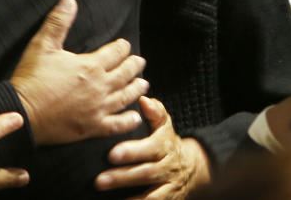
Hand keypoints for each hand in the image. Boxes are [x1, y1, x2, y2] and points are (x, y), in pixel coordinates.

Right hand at [10, 0, 148, 144]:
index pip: (116, 53)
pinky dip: (128, 120)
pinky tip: (135, 117)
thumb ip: (58, 22)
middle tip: (140, 61)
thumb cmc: (31, 78)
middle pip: (125, 73)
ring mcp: (97, 108)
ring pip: (125, 96)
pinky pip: (116, 124)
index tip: (125, 45)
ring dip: (136, 89)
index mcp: (91, 66)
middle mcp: (100, 87)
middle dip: (134, 65)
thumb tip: (69, 0)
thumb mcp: (42, 45)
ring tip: (144, 84)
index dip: (122, 47)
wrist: (21, 113)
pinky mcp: (91, 127)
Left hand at [95, 97, 210, 198]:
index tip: (112, 154)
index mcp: (165, 145)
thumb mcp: (164, 126)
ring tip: (105, 193)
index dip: (132, 151)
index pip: (150, 148)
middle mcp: (167, 167)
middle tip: (99, 180)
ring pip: (148, 195)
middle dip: (122, 177)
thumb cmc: (167, 143)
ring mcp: (168, 186)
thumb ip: (155, 112)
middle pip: (146, 173)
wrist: (190, 168)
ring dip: (128, 198)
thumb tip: (143, 99)